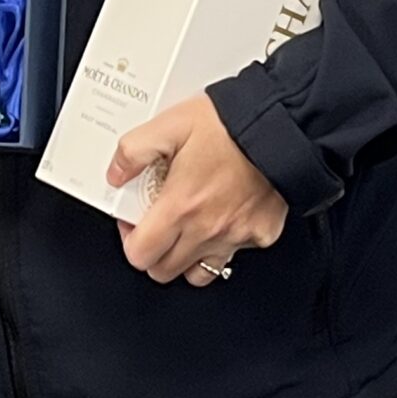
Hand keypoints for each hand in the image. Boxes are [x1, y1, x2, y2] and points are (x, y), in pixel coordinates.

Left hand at [110, 93, 287, 285]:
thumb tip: (115, 173)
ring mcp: (236, 237)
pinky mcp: (261, 235)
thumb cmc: (230, 124)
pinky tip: (222, 216)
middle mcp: (207, 229)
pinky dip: (224, 243)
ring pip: (199, 274)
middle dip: (154, 252)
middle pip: (165, 271)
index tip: (134, 222)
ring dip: (187, 256)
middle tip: (158, 225)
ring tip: (188, 227)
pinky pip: (234, 254)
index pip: (140, 255)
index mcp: (181, 206)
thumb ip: (134, 150)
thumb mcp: (170, 124)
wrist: (281, 125)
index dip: (130, 240)